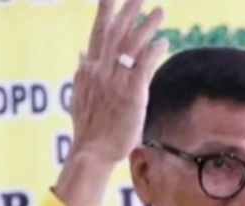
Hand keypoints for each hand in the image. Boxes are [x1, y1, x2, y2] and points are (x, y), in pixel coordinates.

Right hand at [55, 0, 167, 205]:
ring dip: (145, 27)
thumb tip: (81, 53)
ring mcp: (116, 82)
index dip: (105, 13)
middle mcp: (101, 72)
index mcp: (90, 70)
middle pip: (115, 34)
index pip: (98, 34)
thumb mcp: (81, 96)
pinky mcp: (132, 95)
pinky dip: (153, 53)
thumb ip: (83, 72)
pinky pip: (143, 68)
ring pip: (130, 47)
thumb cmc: (90, 128)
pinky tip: (163, 42)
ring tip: (159, 11)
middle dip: (127, 12)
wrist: (92, 152)